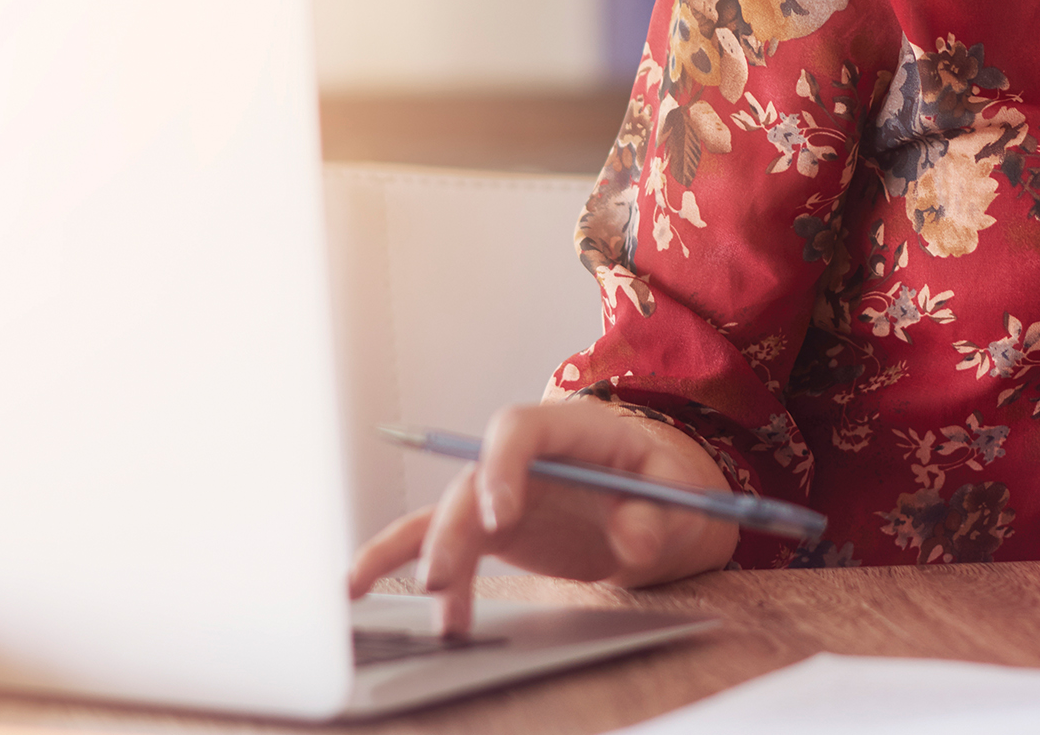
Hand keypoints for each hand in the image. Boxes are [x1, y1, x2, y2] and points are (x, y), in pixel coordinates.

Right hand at [345, 397, 739, 635]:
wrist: (653, 506)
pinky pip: (443, 538)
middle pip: (473, 479)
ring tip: (437, 609)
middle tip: (444, 579)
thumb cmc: (663, 486)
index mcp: (569, 430)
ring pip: (451, 514)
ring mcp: (502, 491)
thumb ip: (656, 512)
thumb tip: (634, 540)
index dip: (501, 466)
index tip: (500, 516)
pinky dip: (403, 556)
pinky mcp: (491, 528)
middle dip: (453, 529)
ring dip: (431, 555)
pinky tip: (364, 582)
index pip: (518, 430)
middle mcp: (524, 457)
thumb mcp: (675, 494)